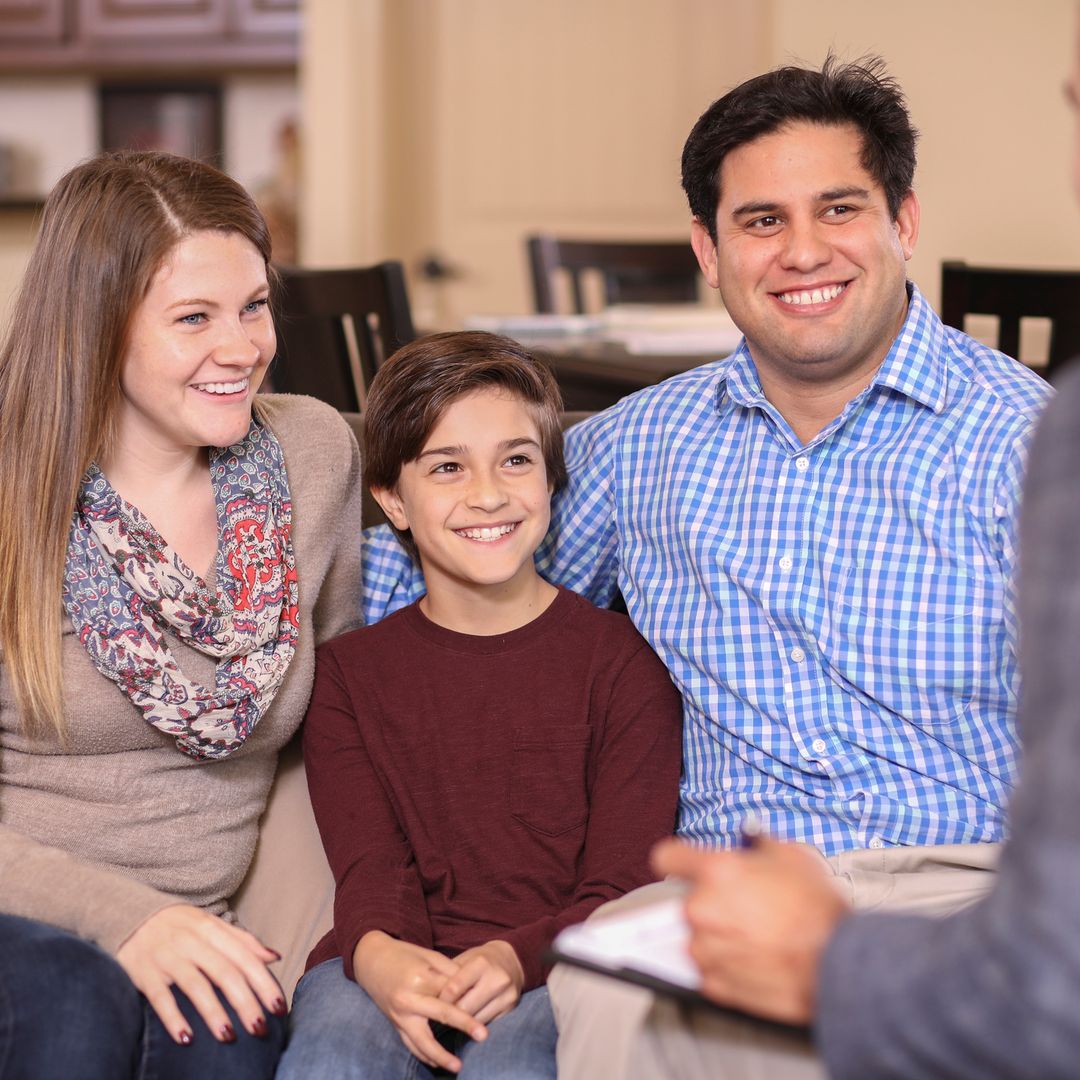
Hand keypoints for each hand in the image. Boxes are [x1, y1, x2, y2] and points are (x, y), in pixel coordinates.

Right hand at [116, 903, 283, 1045]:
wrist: (127, 914)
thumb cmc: (178, 924)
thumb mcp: (210, 924)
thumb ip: (241, 940)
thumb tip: (274, 957)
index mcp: (211, 929)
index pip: (244, 958)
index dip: (263, 983)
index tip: (279, 1006)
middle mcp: (191, 941)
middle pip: (225, 973)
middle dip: (245, 1002)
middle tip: (260, 1029)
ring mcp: (167, 957)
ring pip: (196, 985)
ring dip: (213, 1012)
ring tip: (229, 1037)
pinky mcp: (143, 972)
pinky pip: (160, 997)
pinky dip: (173, 1017)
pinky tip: (186, 1038)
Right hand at [354, 931, 487, 1072]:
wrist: (372, 960)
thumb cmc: (404, 955)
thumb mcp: (429, 955)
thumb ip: (450, 971)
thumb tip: (471, 987)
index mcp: (420, 978)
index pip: (450, 991)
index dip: (470, 996)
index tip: (488, 1002)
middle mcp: (409, 999)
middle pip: (441, 1015)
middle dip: (464, 1025)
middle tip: (484, 1036)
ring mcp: (400, 1015)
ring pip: (422, 1041)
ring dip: (440, 1056)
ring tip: (458, 1066)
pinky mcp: (394, 1024)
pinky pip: (409, 1045)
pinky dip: (423, 1056)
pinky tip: (436, 1063)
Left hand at [437, 939, 523, 1023]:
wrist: (511, 960)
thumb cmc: (481, 960)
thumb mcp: (465, 959)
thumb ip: (449, 975)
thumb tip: (429, 996)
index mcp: (482, 963)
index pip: (454, 988)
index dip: (440, 999)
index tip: (432, 1003)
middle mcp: (497, 979)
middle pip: (465, 1008)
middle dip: (450, 1013)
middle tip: (439, 1016)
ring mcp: (507, 995)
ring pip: (476, 1020)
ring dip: (462, 1022)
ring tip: (453, 1019)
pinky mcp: (511, 1009)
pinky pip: (487, 1023)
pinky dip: (475, 1024)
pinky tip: (469, 1020)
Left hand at [652, 837, 850, 1024]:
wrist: (837, 962)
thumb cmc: (818, 911)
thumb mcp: (791, 856)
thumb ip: (757, 845)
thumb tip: (749, 840)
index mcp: (716, 872)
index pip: (667, 857)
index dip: (678, 860)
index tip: (683, 866)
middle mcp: (702, 910)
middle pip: (688, 902)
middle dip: (711, 904)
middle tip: (744, 908)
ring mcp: (706, 949)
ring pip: (698, 938)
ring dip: (718, 937)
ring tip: (754, 937)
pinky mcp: (715, 984)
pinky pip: (709, 970)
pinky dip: (726, 966)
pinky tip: (755, 959)